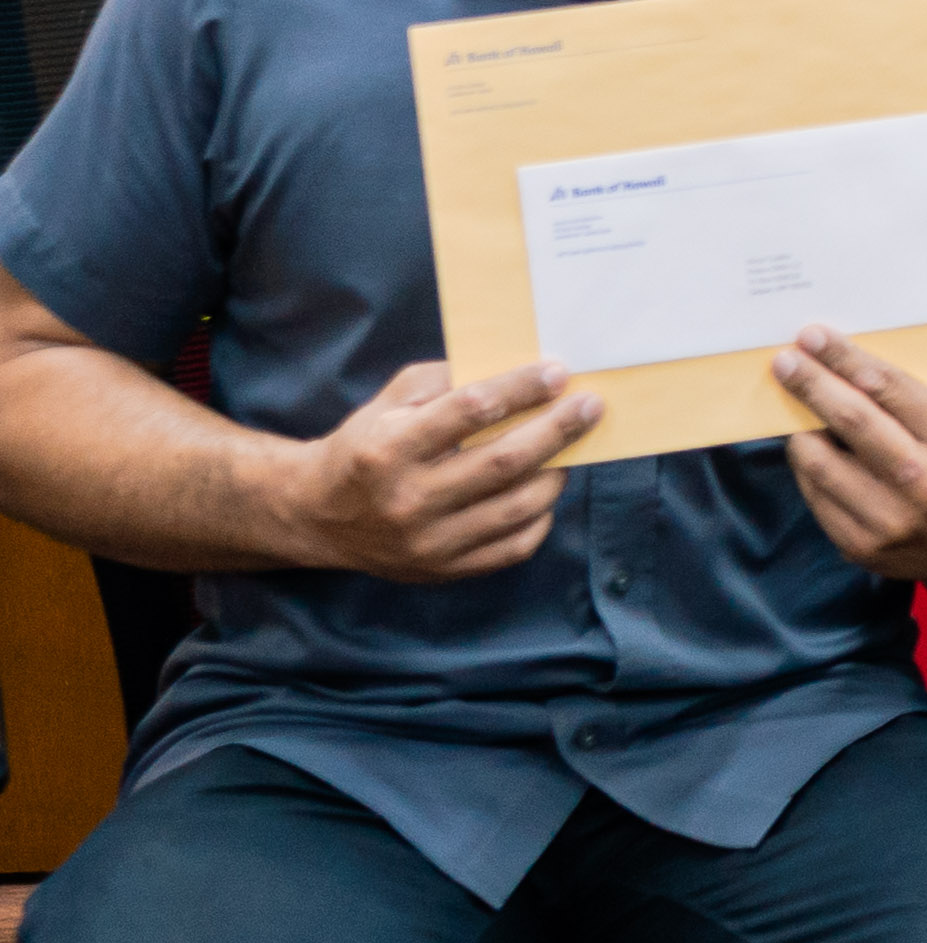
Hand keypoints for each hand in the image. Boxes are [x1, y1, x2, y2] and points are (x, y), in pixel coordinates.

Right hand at [262, 357, 604, 581]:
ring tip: (573, 445)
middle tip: (590, 405)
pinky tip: (545, 487)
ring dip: (557, 471)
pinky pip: (515, 545)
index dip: (519, 389)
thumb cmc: (366, 446)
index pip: (468, 412)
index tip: (557, 372)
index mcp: (387, 451)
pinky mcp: (444, 571)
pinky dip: (541, 514)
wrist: (319, 517)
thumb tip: (517, 371)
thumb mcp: (390, 403)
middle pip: (503, 462)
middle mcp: (407, 501)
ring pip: (517, 507)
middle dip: (556, 429)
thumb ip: (446, 382)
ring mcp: (427, 543)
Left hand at [768, 330, 926, 585]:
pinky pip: (816, 495)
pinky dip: (809, 468)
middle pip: (851, 418)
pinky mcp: (862, 546)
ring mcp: (890, 519)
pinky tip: (812, 452)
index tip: (813, 337)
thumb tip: (846, 367)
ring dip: (801, 429)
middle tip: (786, 361)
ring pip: (820, 461)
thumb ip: (915, 401)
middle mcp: (924, 480)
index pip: (888, 386)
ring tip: (796, 411)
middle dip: (812, 383)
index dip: (844, 358)